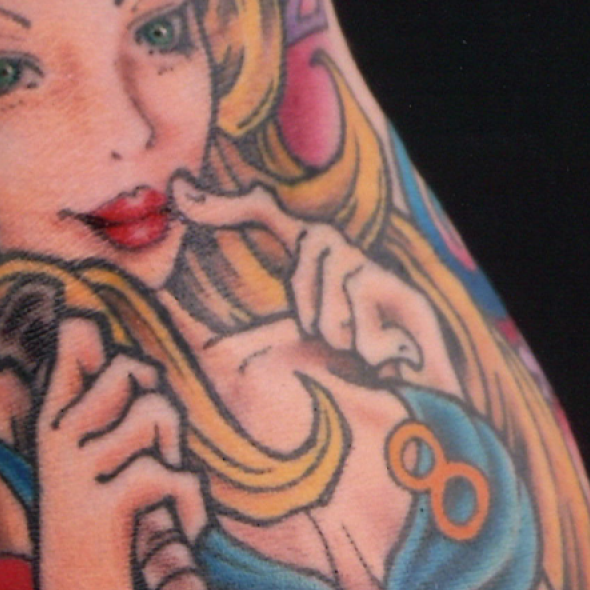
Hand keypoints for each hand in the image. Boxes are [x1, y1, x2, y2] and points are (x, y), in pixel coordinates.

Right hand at [35, 315, 207, 589]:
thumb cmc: (97, 555)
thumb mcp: (93, 482)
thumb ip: (110, 425)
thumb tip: (137, 368)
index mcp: (50, 427)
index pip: (73, 339)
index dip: (110, 344)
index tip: (130, 393)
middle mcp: (56, 441)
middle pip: (132, 370)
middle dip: (165, 408)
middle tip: (161, 459)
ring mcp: (75, 475)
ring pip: (154, 415)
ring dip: (179, 457)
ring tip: (170, 499)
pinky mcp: (103, 512)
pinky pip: (166, 473)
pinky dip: (190, 503)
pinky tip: (185, 530)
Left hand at [171, 173, 449, 383]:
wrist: (411, 400)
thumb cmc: (355, 370)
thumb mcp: (298, 351)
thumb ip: (260, 342)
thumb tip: (210, 352)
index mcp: (308, 259)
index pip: (263, 214)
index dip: (222, 204)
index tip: (178, 190)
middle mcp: (341, 251)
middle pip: (306, 250)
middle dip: (312, 305)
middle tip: (332, 340)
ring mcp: (374, 268)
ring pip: (336, 279)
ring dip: (340, 331)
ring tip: (360, 350)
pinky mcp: (405, 290)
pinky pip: (365, 293)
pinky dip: (366, 340)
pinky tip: (382, 355)